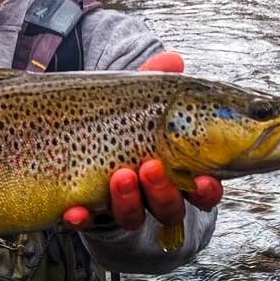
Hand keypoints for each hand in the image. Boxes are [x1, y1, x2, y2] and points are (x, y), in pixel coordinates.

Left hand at [63, 51, 222, 231]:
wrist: (85, 149)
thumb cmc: (127, 123)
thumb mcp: (140, 102)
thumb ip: (155, 82)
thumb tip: (172, 59)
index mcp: (177, 173)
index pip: (202, 190)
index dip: (207, 190)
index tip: (205, 180)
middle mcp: (153, 197)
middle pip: (169, 207)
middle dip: (163, 191)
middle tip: (151, 166)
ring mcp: (120, 207)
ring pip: (131, 216)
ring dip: (127, 200)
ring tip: (119, 175)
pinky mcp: (88, 212)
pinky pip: (85, 222)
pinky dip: (80, 218)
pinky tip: (72, 211)